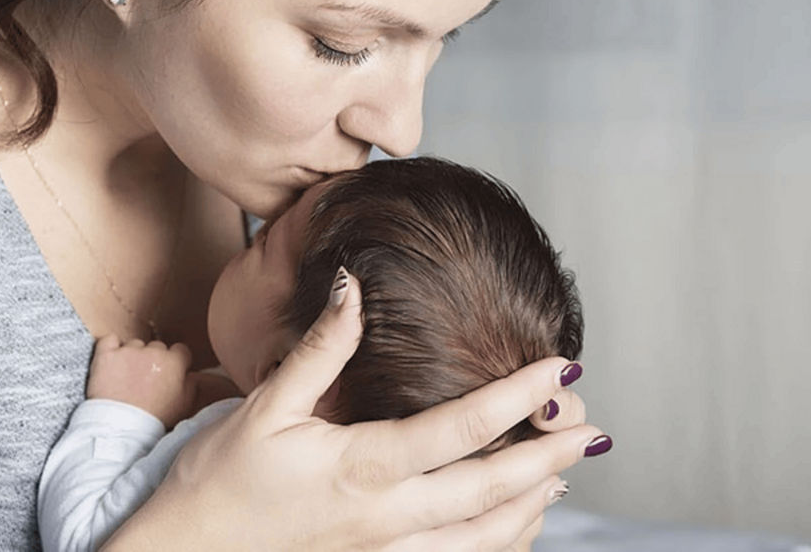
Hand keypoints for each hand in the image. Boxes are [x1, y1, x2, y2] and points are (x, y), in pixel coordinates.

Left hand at [86, 337, 194, 428]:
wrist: (121, 429)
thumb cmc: (153, 420)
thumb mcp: (184, 406)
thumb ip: (192, 385)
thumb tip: (191, 375)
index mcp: (175, 363)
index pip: (180, 351)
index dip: (174, 362)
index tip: (167, 372)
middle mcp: (153, 352)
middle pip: (156, 347)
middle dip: (152, 360)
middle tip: (145, 379)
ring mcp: (129, 351)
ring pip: (134, 345)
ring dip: (131, 356)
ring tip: (125, 379)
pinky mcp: (106, 354)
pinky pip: (109, 341)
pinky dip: (110, 347)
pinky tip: (111, 362)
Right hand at [104, 268, 606, 550]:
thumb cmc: (221, 480)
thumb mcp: (266, 406)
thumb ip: (321, 349)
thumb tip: (352, 286)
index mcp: (361, 467)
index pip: (460, 429)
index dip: (517, 397)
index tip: (560, 370)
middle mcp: (384, 518)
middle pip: (488, 491)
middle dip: (546, 460)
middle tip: (590, 432)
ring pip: (481, 539)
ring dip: (529, 509)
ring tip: (562, 479)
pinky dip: (494, 544)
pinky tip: (508, 527)